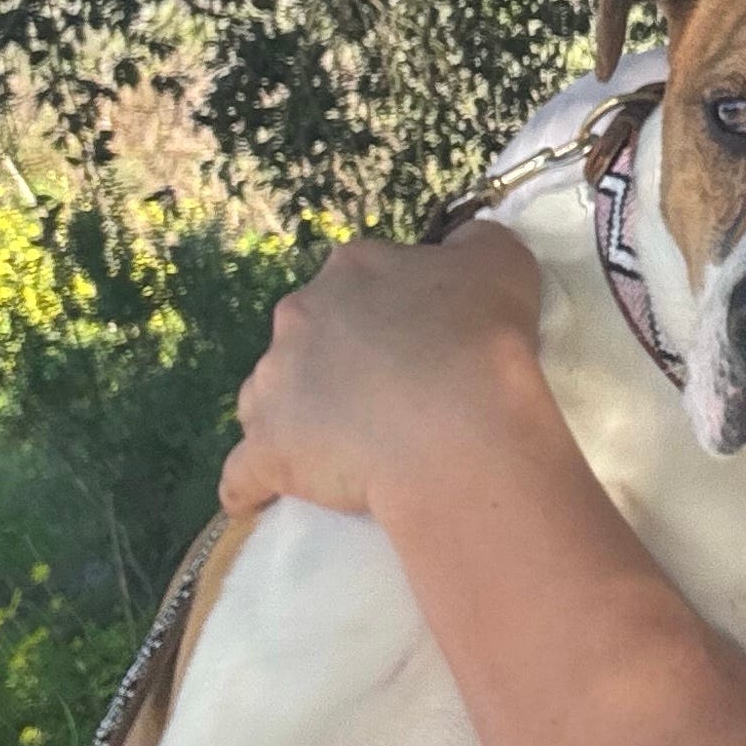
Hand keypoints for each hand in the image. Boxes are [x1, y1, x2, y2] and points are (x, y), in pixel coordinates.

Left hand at [222, 224, 551, 523]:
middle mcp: (299, 316)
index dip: (390, 311)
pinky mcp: (267, 450)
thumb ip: (474, 244)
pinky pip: (243, 473)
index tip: (420, 340)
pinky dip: (251, 486)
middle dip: (336, 361)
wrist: (458, 426)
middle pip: (308, 337)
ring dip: (295, 416)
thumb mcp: (502, 261)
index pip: (359, 281)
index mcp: (352, 268)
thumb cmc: (484, 340)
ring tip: (340, 449)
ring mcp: (273, 384)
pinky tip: (261, 501)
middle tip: (389, 395)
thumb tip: (457, 249)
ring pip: (270, 398)